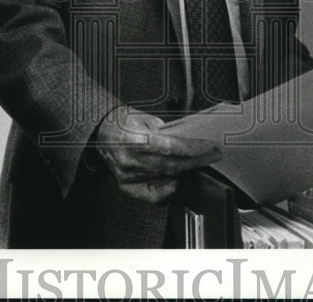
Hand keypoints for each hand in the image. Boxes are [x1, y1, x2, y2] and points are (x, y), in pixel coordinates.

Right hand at [94, 106, 221, 203]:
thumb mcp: (144, 117)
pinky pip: (154, 195)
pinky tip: (179, 180)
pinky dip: (170, 189)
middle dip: (195, 161)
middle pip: (171, 166)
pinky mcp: (127, 187)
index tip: (209, 147)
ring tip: (199, 163)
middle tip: (211, 156)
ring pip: (166, 179)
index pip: (170, 148)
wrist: (101, 133)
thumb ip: (165, 130)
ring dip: (186, 172)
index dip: (192, 149)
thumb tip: (187, 137)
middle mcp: (130, 160)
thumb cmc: (121, 122)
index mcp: (133, 139)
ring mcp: (128, 176)